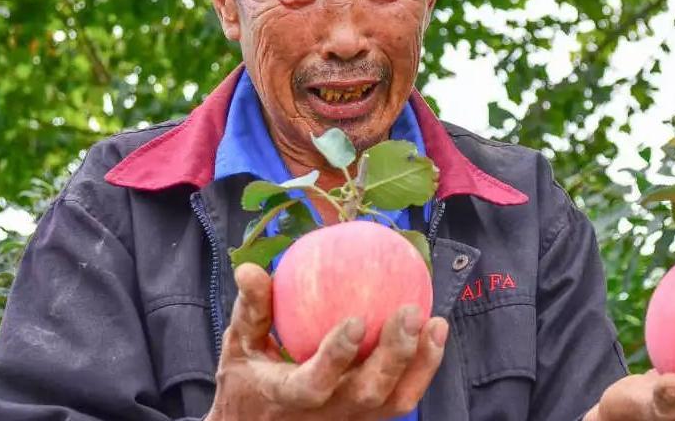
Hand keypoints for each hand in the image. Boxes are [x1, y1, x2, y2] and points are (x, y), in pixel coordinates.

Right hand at [206, 263, 448, 420]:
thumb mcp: (238, 345)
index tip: (355, 320)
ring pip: (395, 401)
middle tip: (409, 311)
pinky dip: (425, 366)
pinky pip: (404, 397)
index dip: (337, 357)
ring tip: (435, 323)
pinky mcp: (369, 419)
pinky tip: (436, 329)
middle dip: (393, 355)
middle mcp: (326, 415)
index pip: (315, 383)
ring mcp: (352, 420)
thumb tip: (249, 270)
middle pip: (368, 393)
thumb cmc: (247, 379)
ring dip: (420, 363)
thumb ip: (251, 309)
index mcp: (288, 397)